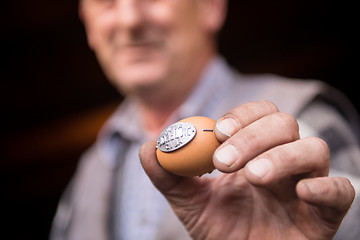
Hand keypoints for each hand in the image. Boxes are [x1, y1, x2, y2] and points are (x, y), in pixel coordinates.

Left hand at [139, 101, 354, 239]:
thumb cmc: (218, 228)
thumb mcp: (187, 200)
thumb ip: (168, 173)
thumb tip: (149, 146)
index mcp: (255, 151)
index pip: (260, 114)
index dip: (243, 116)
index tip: (220, 132)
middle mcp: (283, 161)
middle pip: (285, 125)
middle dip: (254, 137)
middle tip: (224, 162)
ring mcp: (306, 185)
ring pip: (314, 149)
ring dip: (283, 156)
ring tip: (253, 177)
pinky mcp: (324, 214)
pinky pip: (342, 191)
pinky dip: (326, 187)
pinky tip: (301, 193)